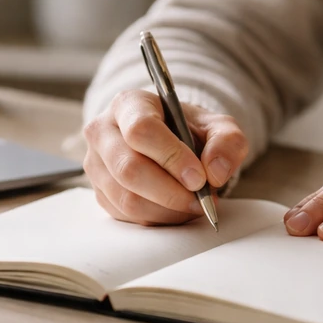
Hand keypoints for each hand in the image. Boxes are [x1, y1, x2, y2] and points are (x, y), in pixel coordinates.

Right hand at [83, 89, 248, 225]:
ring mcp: (96, 165)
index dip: (171, 157)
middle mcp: (103, 132)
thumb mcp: (217, 127)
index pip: (141, 130)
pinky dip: (158, 219)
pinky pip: (126, 216)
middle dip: (171, 192)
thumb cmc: (188, 131)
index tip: (198, 177)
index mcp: (129, 104)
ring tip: (193, 205)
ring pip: (127, 198)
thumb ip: (227, 142)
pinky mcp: (100, 192)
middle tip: (200, 199)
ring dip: (167, 210)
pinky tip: (176, 209)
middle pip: (129, 169)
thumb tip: (215, 171)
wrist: (170, 142)